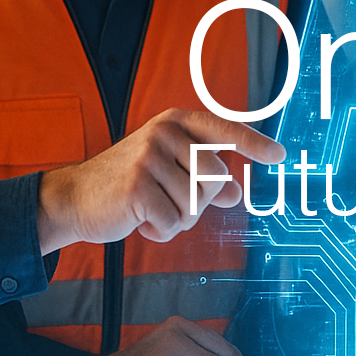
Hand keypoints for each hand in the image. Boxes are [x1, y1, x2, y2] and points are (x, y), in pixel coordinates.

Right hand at [37, 109, 284, 252]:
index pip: (224, 130)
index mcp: (176, 123)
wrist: (75, 198)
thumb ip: (202, 177)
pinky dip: (161, 232)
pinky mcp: (137, 187)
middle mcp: (164, 133)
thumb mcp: (168, 172)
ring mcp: (149, 157)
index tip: (279, 156)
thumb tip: (235, 193)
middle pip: (215, 178)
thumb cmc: (128, 184)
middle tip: (170, 202)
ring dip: (178, 219)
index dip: (253, 144)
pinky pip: (174, 223)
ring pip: (195, 204)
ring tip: (152, 209)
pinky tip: (140, 221)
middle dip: (199, 202)